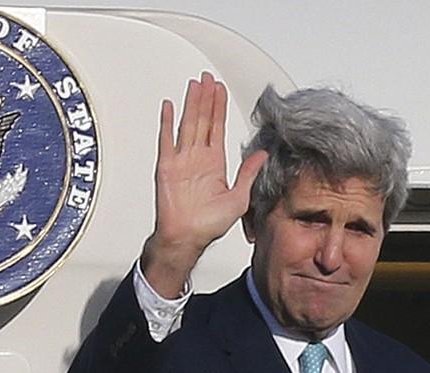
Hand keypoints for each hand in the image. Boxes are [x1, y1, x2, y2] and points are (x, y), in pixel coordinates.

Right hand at [140, 72, 267, 297]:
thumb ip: (249, 174)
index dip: (219, 107)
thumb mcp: (239, 198)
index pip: (218, 128)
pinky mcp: (167, 167)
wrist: (186, 238)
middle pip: (203, 120)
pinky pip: (166, 140)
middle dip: (206, 98)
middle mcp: (198, 158)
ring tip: (194, 84)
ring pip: (188, 124)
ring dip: (191, 104)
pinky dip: (167, 123)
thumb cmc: (208, 224)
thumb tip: (262, 155)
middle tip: (208, 78)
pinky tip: (169, 107)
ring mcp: (182, 160)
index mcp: (214, 163)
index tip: (220, 89)